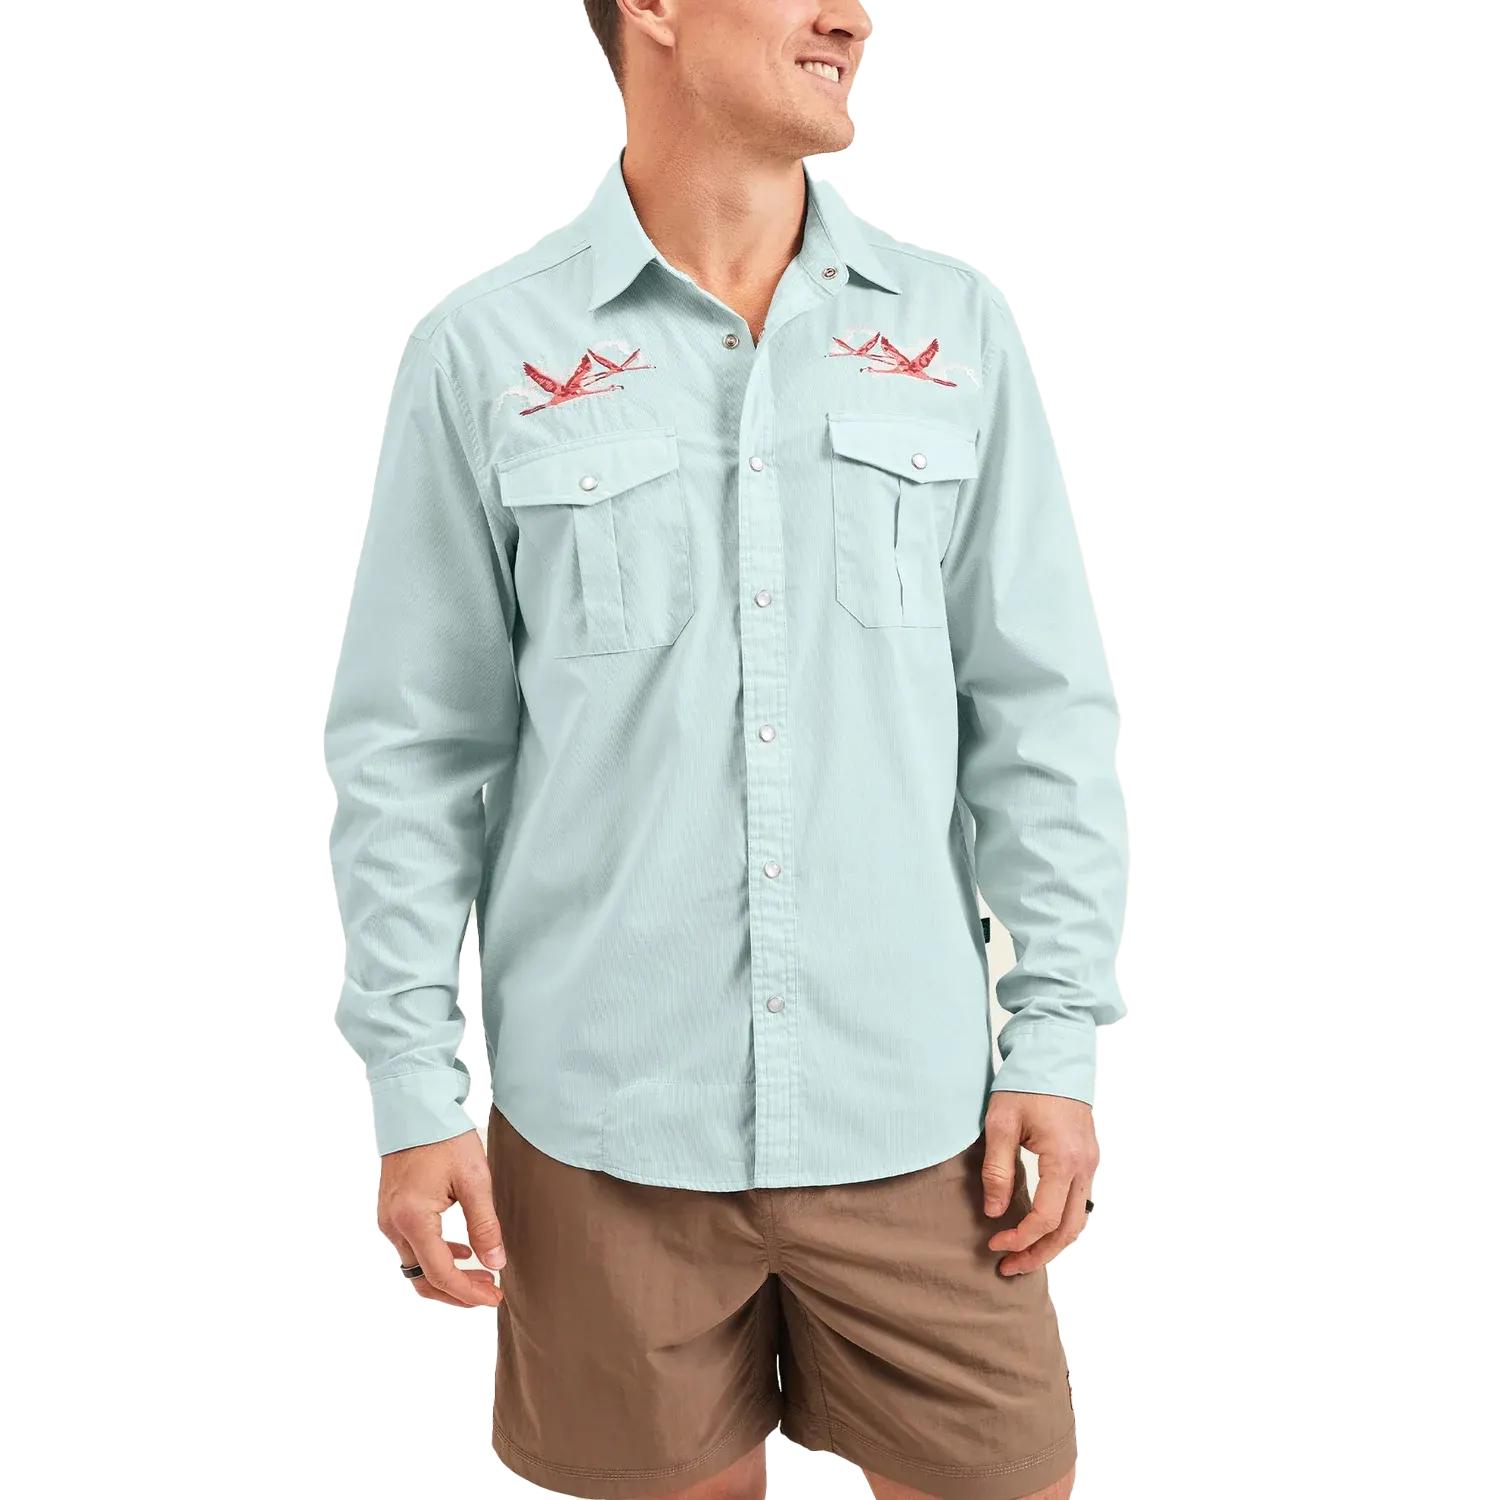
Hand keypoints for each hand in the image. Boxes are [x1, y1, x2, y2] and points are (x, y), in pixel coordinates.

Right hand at [376, 1128, 505, 1308]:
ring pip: (414, 1266)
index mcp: (413, 1218)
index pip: (440, 1273)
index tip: (494, 1297)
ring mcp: (388, 1218)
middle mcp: (393, 1224)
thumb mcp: (473, 1180)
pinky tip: (460, 1250)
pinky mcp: (391, 1210)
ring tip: (481, 1274)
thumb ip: (484, 1225)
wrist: (415, 1108)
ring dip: (446, 1276)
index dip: (468, 1292)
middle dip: (457, 1292)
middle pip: (422, 1278)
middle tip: (489, 1292)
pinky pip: (410, 1247)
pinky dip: (434, 1257)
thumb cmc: (444, 1137)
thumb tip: (495, 1263)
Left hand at [981, 1090, 1098, 1275]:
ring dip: (1053, 1242)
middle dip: (1040, 1254)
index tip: (994, 1244)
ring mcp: (1091, 1162)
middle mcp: (1085, 1165)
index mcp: (1065, 1159)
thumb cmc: (1025, 1083)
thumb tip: (994, 1212)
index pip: (1046, 1218)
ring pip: (1079, 1219)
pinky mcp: (1088, 1157)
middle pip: (1069, 1229)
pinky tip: (1041, 1228)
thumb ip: (997, 1170)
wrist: (1055, 1053)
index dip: (1020, 1238)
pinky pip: (1080, 1202)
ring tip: (1024, 1256)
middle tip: (1009, 1267)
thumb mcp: (1001, 1123)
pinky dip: (1062, 1223)